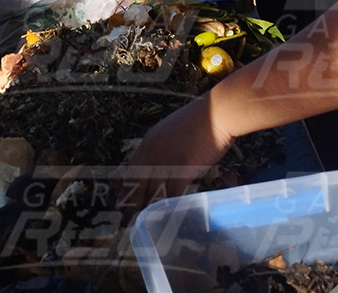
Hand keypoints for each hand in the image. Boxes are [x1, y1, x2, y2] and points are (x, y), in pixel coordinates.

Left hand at [118, 95, 233, 211]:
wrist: (217, 113)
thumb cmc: (201, 120)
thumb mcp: (173, 130)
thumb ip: (164, 147)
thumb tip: (163, 163)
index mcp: (149, 141)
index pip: (131, 169)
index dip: (125, 186)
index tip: (120, 199)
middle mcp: (152, 152)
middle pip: (137, 183)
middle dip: (131, 203)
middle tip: (126, 219)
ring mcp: (166, 161)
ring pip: (152, 192)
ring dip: (149, 209)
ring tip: (147, 223)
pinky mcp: (182, 170)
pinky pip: (172, 195)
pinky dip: (171, 207)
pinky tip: (170, 216)